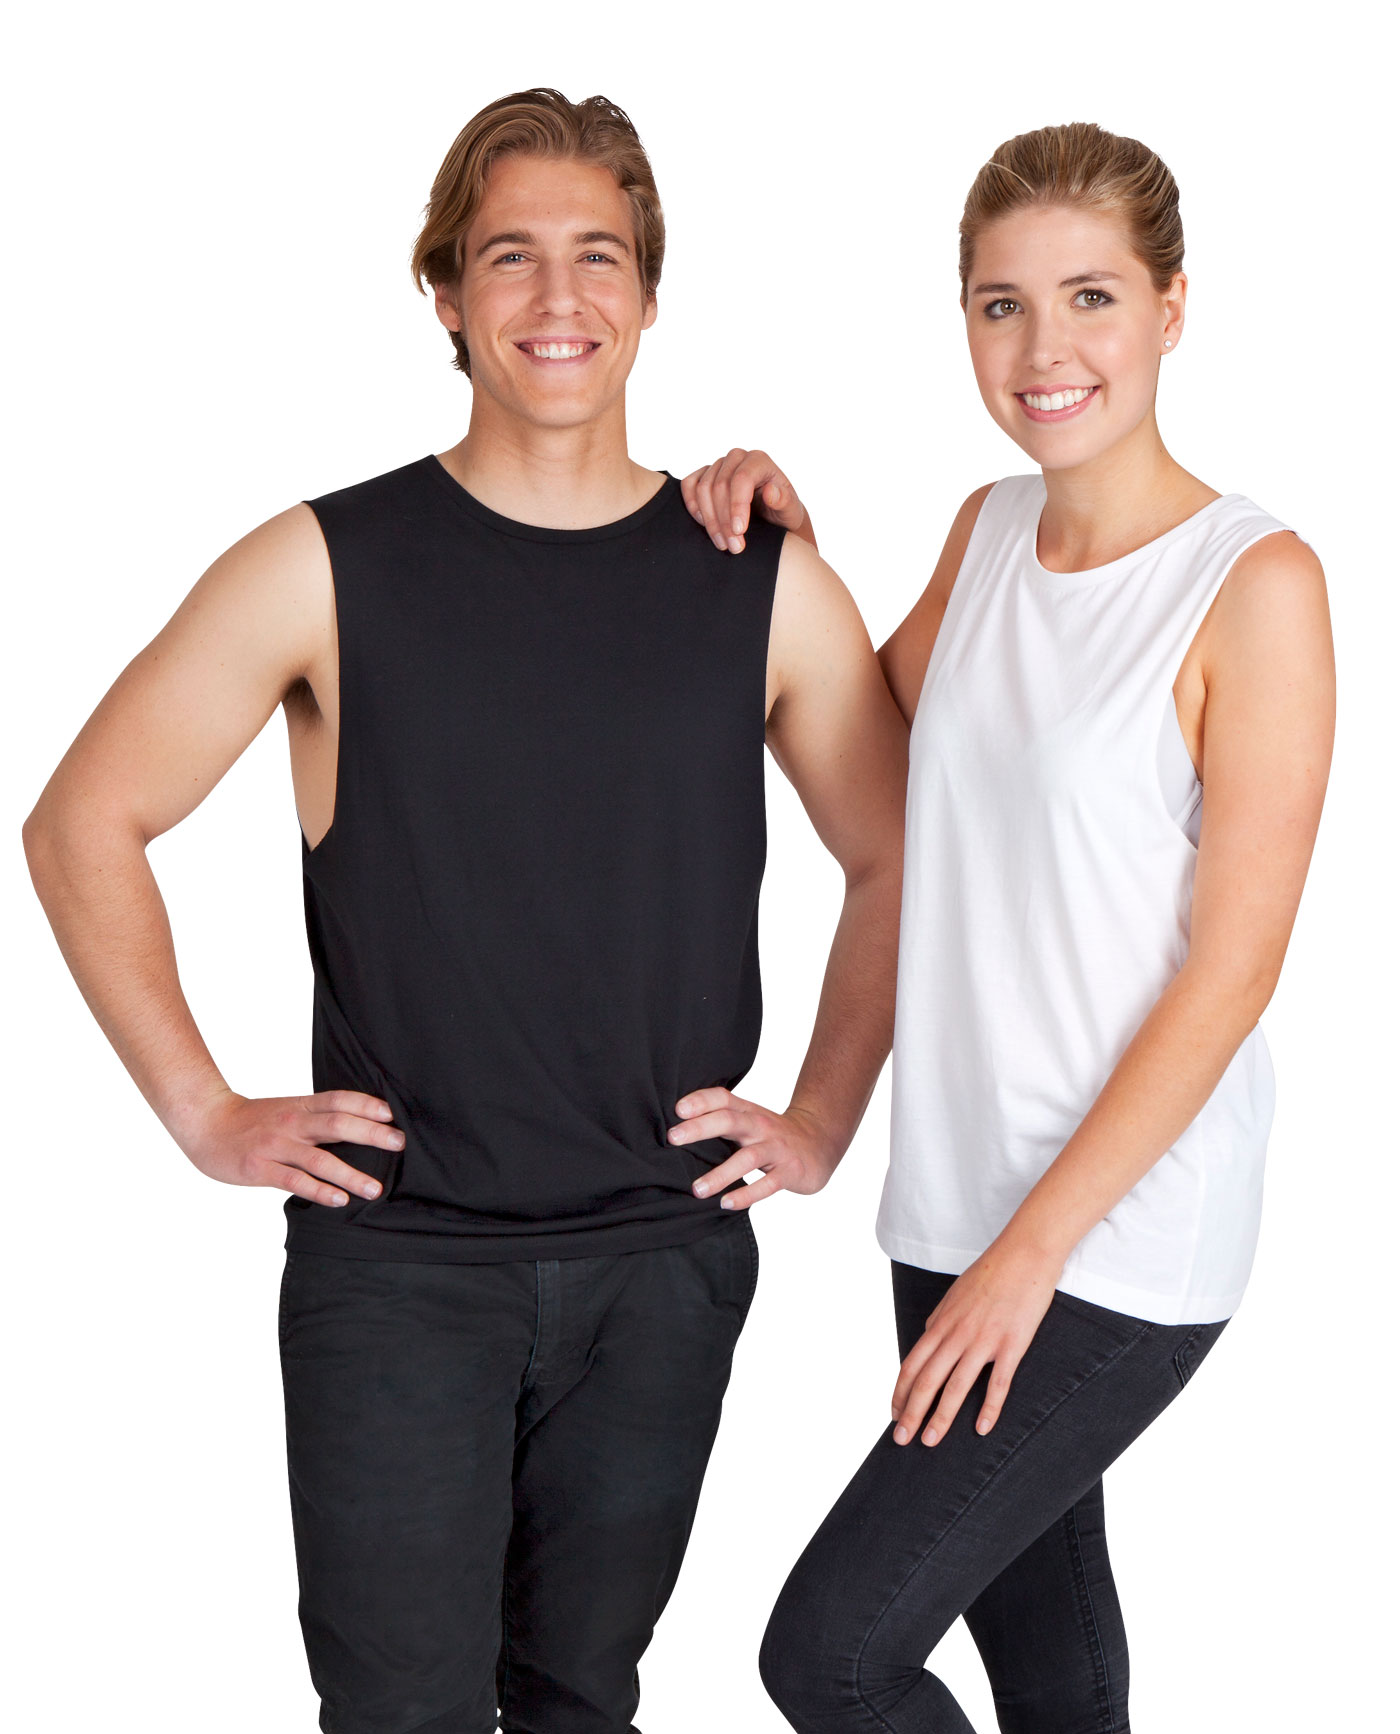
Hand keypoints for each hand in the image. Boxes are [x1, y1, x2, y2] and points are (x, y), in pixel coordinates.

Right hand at [173, 1088, 403, 1206]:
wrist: (207, 1124)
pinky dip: (318, 1190)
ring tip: (375, 1189)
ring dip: (350, 1174)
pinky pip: (294, 1181)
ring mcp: (276, 1146)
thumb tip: (357, 1126)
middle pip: (337, 1124)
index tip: (391, 1114)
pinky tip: (339, 1199)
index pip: (339, 1100)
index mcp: (301, 1106)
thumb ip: (317, 1116)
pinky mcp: (260, 1168)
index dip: (366, 1105)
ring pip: (320, 1159)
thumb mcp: (287, 1109)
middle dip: (371, 1134)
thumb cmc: (252, 1121)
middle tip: (399, 1144)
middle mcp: (292, 1123)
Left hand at [669, 1088, 838, 1209]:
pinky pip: (767, 1185)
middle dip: (700, 1128)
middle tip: (672, 1138)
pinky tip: (727, 1203)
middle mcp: (760, 1126)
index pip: (723, 1098)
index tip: (677, 1109)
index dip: (701, 1100)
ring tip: (697, 1189)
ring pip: (747, 1157)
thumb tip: (675, 1132)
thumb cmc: (772, 1135)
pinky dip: (746, 1194)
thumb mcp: (749, 1121)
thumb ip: (720, 1122)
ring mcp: (776, 1148)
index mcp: (748, 1112)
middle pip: (730, 1120)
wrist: (819, 1144)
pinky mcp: (790, 1171)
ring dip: (720, 1173)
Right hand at [680, 449, 814, 553]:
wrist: (772, 518)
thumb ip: (785, 500)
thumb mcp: (791, 510)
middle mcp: (737, 458)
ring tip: (723, 544)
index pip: (741, 478)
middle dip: (724, 520)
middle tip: (734, 547)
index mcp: (759, 461)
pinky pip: (689, 485)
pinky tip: (704, 525)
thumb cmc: (783, 512)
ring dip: (710, 520)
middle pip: (719, 486)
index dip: (737, 506)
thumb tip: (770, 492)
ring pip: (703, 489)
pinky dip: (693, 506)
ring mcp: (719, 465)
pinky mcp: (704, 475)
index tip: (739, 532)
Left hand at [890, 1241, 1062, 1445]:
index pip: (912, 1365)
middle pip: (927, 1381)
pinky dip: (988, 1408)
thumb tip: (927, 1338)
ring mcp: (984, 1340)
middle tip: (900, 1439)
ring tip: (930, 1441)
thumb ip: (940, 1320)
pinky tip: (982, 1429)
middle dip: (910, 1412)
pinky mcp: (1011, 1344)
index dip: (900, 1392)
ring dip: (941, 1417)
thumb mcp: (954, 1295)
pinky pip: (997, 1383)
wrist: (1024, 1254)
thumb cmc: (990, 1273)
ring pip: (955, 1386)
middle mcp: (957, 1334)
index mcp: (941, 1323)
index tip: (893, 1414)